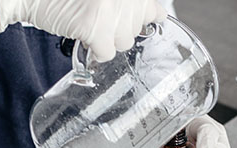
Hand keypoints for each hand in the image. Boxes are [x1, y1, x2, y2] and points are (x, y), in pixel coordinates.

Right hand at [0, 0, 166, 61]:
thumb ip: (126, 3)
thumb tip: (153, 18)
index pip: (154, 10)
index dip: (141, 19)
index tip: (128, 21)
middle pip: (136, 29)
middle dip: (119, 29)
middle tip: (97, 18)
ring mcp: (111, 8)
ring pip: (124, 42)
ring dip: (107, 40)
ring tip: (87, 24)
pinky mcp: (96, 25)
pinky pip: (107, 53)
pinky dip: (94, 51)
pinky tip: (82, 36)